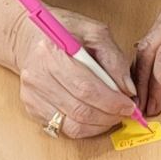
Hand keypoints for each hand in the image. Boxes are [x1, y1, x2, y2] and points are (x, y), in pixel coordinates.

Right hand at [11, 7, 137, 138]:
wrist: (30, 36)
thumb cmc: (64, 31)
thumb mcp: (95, 33)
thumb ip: (114, 59)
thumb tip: (128, 90)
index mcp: (53, 52)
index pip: (86, 88)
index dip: (111, 102)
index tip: (129, 105)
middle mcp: (38, 76)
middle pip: (80, 110)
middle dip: (109, 116)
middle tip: (124, 113)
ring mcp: (32, 94)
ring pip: (72, 125)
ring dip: (99, 125)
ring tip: (112, 116)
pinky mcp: (32, 107)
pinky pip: (63, 129)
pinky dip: (85, 128)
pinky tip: (95, 117)